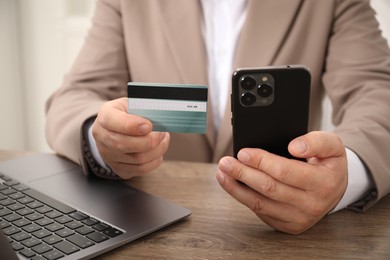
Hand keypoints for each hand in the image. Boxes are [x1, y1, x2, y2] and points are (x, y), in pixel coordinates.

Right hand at [92, 97, 169, 178]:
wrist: (116, 128)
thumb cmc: (128, 113)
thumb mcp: (133, 103)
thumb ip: (143, 109)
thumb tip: (160, 117)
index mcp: (105, 116)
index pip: (114, 122)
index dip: (133, 125)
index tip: (149, 125)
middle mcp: (102, 137)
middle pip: (124, 144)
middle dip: (149, 140)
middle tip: (162, 133)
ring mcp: (108, 155)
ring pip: (136, 159)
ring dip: (157, 150)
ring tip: (163, 140)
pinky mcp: (118, 168)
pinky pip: (140, 169)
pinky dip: (155, 161)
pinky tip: (159, 151)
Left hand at [216, 131, 347, 233]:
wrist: (334, 190)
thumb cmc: (328, 164)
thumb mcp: (333, 146)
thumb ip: (317, 141)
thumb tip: (294, 146)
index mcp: (323, 183)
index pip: (285, 172)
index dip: (262, 161)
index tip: (243, 152)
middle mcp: (311, 205)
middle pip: (268, 188)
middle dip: (243, 173)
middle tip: (225, 162)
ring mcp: (298, 218)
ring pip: (260, 203)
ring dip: (236, 188)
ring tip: (222, 173)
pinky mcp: (287, 225)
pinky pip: (260, 211)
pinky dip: (243, 197)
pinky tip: (232, 185)